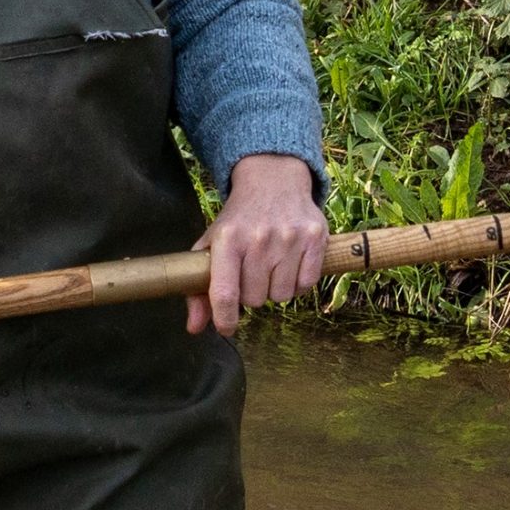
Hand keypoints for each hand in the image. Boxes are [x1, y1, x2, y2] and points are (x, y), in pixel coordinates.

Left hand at [188, 153, 327, 336]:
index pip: (225, 293)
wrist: (273, 180)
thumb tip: (194, 329)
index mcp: (228, 239)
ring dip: (275, 288)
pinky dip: (298, 282)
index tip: (226, 328)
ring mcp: (289, 237)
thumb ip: (198, 290)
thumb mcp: (212, 246)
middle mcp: (259, 238)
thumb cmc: (238, 220)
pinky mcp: (314, 237)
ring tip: (271, 266)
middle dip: (252, 294)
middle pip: (255, 299)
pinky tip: (290, 263)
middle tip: (251, 274)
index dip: (224, 319)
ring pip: (282, 296)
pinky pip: (306, 284)